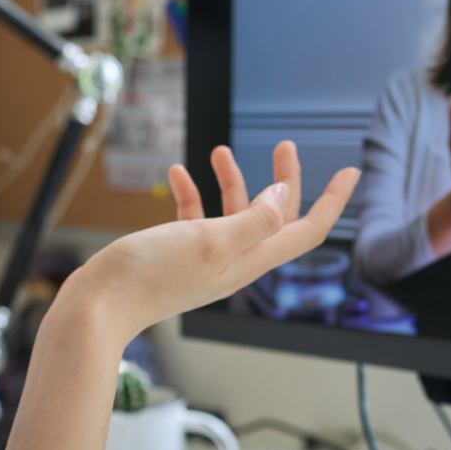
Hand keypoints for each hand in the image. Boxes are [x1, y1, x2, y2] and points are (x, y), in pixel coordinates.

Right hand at [62, 142, 359, 346]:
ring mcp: (206, 257)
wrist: (100, 304)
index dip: (332, 202)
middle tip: (286, 146)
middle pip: (274, 216)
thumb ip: (252, 219)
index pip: (305, 230)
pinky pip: (194, 217)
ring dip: (231, 179)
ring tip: (219, 151)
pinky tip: (177, 174)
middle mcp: (233, 260)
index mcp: (249, 259)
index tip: (351, 172)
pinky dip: (191, 193)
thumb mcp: (211, 240)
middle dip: (284, 180)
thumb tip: (283, 196)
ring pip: (232, 212)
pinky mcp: (177, 253)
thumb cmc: (151, 276)